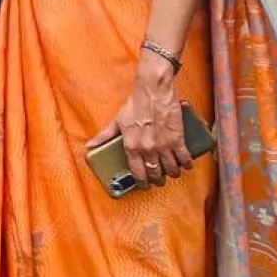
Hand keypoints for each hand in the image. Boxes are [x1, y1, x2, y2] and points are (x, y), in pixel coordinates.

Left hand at [87, 55, 192, 187]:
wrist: (153, 92)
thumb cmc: (135, 104)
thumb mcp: (117, 122)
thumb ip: (104, 136)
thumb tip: (90, 146)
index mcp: (132, 147)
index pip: (137, 173)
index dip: (142, 182)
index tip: (143, 184)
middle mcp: (148, 149)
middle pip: (156, 174)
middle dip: (157, 180)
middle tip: (158, 180)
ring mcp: (164, 145)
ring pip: (172, 169)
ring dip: (172, 173)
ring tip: (171, 172)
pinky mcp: (178, 139)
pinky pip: (185, 158)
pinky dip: (186, 164)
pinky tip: (185, 165)